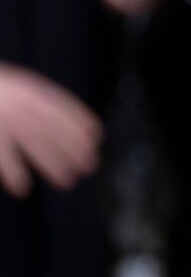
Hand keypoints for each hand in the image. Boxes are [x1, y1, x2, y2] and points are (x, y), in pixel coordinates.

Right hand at [0, 63, 103, 197]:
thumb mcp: (21, 88)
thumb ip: (39, 103)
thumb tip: (68, 121)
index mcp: (29, 91)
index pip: (61, 107)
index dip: (80, 122)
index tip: (96, 137)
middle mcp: (19, 105)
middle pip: (51, 128)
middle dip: (72, 147)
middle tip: (89, 165)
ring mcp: (4, 120)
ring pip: (32, 142)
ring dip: (51, 163)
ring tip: (67, 182)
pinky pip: (3, 155)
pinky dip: (13, 172)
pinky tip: (23, 188)